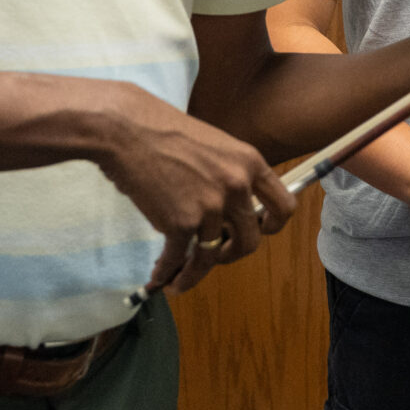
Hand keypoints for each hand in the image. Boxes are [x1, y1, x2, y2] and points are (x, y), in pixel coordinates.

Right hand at [91, 84, 295, 294]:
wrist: (125, 129)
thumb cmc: (161, 129)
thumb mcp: (212, 144)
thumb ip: (226, 173)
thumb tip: (224, 208)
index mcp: (249, 163)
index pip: (283, 205)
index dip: (273, 225)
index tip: (261, 230)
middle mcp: (237, 187)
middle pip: (250, 241)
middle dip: (232, 255)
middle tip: (216, 254)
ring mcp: (210, 207)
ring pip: (211, 256)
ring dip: (194, 274)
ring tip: (180, 279)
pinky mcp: (181, 223)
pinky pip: (178, 258)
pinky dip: (168, 272)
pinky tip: (160, 276)